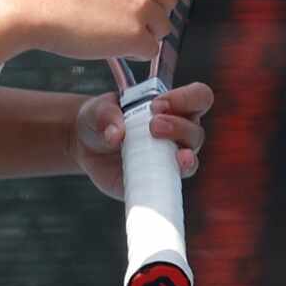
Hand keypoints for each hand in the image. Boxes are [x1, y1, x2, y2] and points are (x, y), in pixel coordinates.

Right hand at [11, 0, 177, 59]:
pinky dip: (136, 53)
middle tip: (124, 21)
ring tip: (113, 34)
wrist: (30, 6)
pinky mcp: (136, 34)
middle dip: (152, 12)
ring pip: (163, 26)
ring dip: (144, 33)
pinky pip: (151, 50)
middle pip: (168, 0)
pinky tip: (114, 48)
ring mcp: (142, 5)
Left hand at [70, 82, 213, 197]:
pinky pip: (170, 188)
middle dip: (178, 128)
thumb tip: (116, 134)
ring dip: (183, 157)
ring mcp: (170, 160)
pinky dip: (167, 186)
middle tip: (153, 126)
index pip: (199, 97)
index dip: (187, 98)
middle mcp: (178, 134)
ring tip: (167, 155)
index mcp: (173, 107)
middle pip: (196, 132)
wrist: (86, 147)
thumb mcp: (98, 109)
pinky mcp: (158, 182)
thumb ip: (106, 114)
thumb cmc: (100, 120)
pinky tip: (158, 182)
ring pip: (190, 160)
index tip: (158, 105)